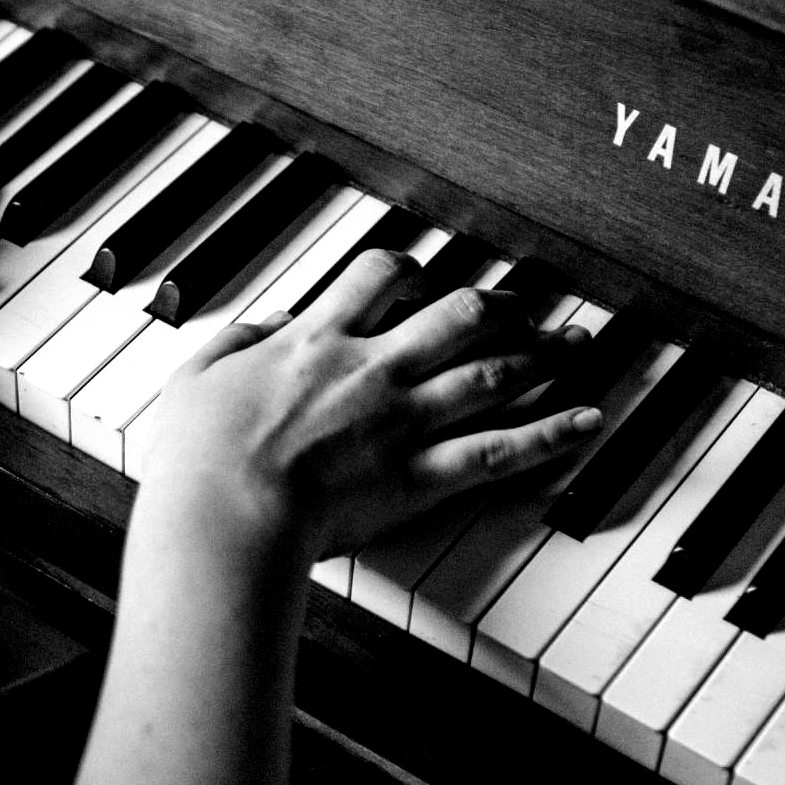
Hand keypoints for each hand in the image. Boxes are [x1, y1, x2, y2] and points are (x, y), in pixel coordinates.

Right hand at [142, 248, 600, 558]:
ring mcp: (403, 421)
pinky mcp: (420, 476)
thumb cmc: (199, 457)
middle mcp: (372, 369)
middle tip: (524, 305)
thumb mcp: (197, 376)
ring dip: (541, 355)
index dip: (405, 269)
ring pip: (491, 373)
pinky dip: (550, 434)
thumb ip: (240, 341)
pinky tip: (586, 421)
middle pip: (457, 316)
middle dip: (497, 306)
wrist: (225, 515)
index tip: (418, 276)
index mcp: (317, 340)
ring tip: (576, 345)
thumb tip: (270, 325)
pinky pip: (500, 451)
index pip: (376, 277)